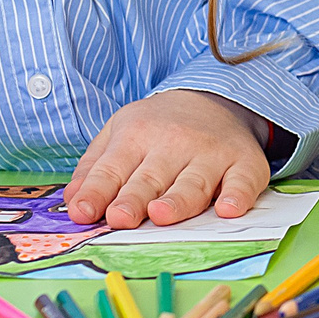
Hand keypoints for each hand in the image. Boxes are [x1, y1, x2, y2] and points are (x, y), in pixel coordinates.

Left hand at [64, 90, 272, 228]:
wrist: (215, 99)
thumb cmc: (159, 128)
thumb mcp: (119, 133)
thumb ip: (94, 169)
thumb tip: (73, 203)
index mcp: (137, 135)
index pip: (112, 170)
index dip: (97, 193)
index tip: (84, 214)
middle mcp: (174, 143)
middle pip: (149, 179)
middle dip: (133, 199)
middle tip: (120, 218)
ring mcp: (211, 153)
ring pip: (193, 183)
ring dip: (178, 200)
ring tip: (161, 213)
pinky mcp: (244, 162)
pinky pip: (242, 181)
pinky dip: (238, 195)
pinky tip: (229, 208)